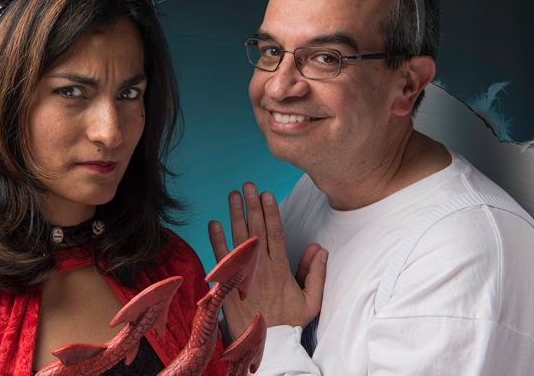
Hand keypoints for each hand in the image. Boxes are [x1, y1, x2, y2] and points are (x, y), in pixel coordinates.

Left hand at [208, 182, 327, 336]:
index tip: (268, 194)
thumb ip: (316, 274)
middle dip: (252, 206)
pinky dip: (217, 241)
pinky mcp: (229, 286)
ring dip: (234, 216)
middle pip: (256, 231)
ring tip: (232, 196)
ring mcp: (244, 276)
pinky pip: (221, 260)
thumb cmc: (288, 324)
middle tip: (247, 186)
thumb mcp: (311, 302)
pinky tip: (214, 224)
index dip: (272, 212)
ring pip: (239, 240)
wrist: (267, 348)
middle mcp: (261, 269)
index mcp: (281, 270)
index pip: (276, 234)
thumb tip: (319, 248)